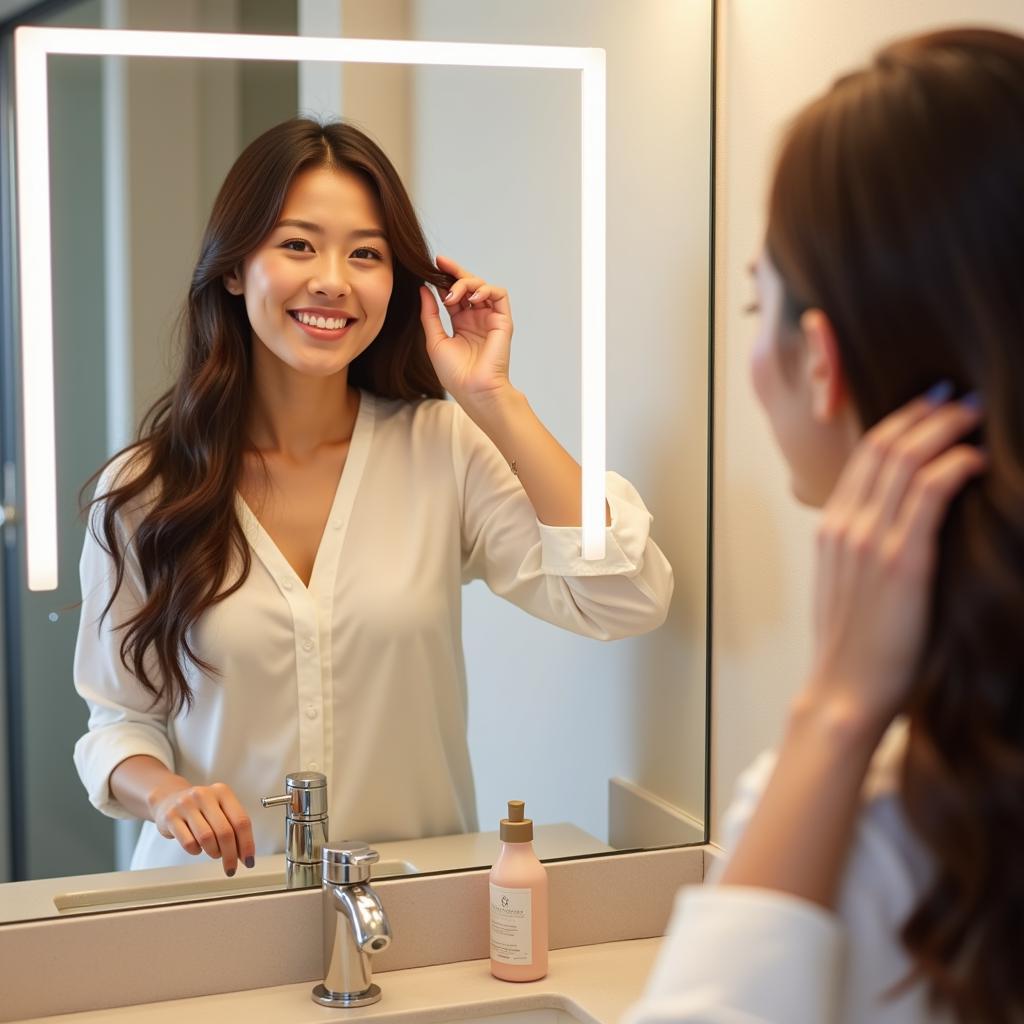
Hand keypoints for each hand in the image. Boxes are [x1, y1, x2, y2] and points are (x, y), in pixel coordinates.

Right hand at [149, 779, 254, 875]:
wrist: (168, 799)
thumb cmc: (200, 807)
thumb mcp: (219, 808)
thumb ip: (233, 826)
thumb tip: (245, 854)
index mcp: (222, 792)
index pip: (241, 821)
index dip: (247, 844)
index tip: (248, 860)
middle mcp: (205, 795)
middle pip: (225, 832)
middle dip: (230, 855)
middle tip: (231, 867)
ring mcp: (186, 805)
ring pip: (207, 838)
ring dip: (214, 852)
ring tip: (215, 853)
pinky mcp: (171, 817)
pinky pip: (188, 843)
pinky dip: (196, 851)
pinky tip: (198, 847)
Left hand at [419, 254, 513, 406]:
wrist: (474, 390)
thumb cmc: (455, 374)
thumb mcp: (435, 340)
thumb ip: (430, 313)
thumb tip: (424, 289)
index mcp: (461, 324)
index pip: (453, 295)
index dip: (445, 279)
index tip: (432, 266)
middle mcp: (476, 319)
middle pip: (468, 286)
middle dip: (455, 272)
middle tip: (440, 264)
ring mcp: (490, 319)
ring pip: (482, 287)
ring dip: (466, 284)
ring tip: (453, 296)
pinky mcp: (503, 321)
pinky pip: (499, 295)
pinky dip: (486, 289)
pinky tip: (472, 297)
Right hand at [803, 387, 985, 733]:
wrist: (843, 690)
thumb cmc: (853, 644)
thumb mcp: (846, 583)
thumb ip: (862, 545)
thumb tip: (901, 519)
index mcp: (831, 527)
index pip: (864, 454)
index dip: (901, 420)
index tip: (933, 404)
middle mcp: (844, 524)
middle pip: (884, 445)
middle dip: (926, 413)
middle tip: (963, 399)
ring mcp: (867, 540)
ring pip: (905, 460)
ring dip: (944, 429)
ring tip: (975, 417)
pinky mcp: (899, 561)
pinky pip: (927, 494)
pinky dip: (953, 466)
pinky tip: (975, 460)